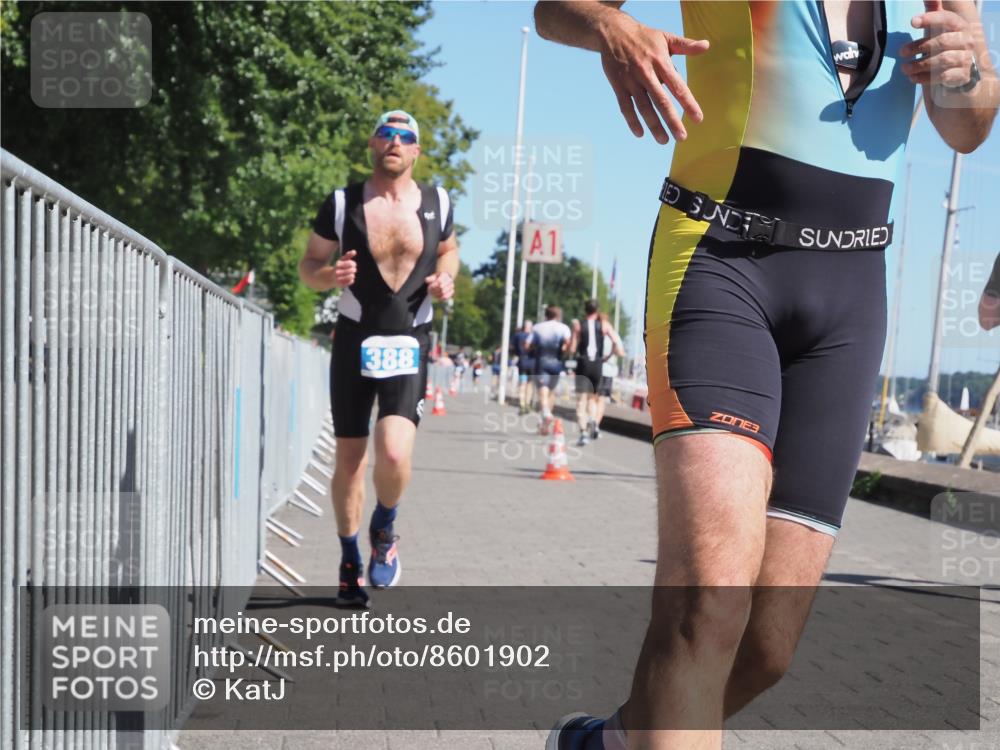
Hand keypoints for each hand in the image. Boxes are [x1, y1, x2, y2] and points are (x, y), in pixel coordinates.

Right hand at [333, 250, 356, 287]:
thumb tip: (354, 251)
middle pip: (352, 270)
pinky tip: (349, 279)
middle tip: (353, 269)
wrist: (329, 278)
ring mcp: (338, 279)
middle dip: (354, 269)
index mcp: (338, 265)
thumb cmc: (338, 267)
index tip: (353, 264)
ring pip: (352, 276)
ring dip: (353, 275)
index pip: (350, 263)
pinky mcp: (341, 285)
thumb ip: (348, 255)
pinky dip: (351, 280)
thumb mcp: (341, 260)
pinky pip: (351, 281)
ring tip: (351, 274)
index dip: (353, 264)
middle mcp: (337, 272)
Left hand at [425, 271, 453, 299]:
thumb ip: (429, 279)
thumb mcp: (433, 277)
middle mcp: (449, 280)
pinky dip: (441, 298)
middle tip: (430, 291)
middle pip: (441, 287)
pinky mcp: (452, 292)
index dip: (434, 285)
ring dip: (436, 294)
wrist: (445, 280)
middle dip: (434, 290)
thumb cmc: (437, 279)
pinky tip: (437, 297)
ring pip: (443, 292)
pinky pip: (446, 297)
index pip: (439, 281)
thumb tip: (427, 280)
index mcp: (444, 275)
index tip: (430, 286)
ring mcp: (451, 286)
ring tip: (433, 294)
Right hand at [598, 13, 707, 143]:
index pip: (677, 86)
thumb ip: (686, 46)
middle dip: (672, 121)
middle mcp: (646, 73)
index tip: (697, 119)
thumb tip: (706, 46)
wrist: (613, 32)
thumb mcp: (666, 37)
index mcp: (660, 62)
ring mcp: (630, 81)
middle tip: (681, 137)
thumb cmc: (644, 37)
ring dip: (654, 125)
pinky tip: (640, 134)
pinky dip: (632, 121)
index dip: (688, 103)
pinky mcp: (618, 86)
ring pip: (643, 108)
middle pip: (660, 101)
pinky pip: (625, 107)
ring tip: (663, 141)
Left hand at [902, 1, 977, 87]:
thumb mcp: (938, 28)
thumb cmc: (944, 46)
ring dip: (919, 64)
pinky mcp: (962, 76)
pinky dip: (925, 78)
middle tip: (901, 52)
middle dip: (919, 46)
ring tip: (904, 68)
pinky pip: (943, 76)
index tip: (912, 22)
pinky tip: (913, 78)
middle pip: (942, 41)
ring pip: (942, 60)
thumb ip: (934, 11)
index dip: (930, 19)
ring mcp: (966, 58)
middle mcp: (967, 41)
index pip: (947, 19)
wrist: (959, 73)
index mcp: (960, 26)